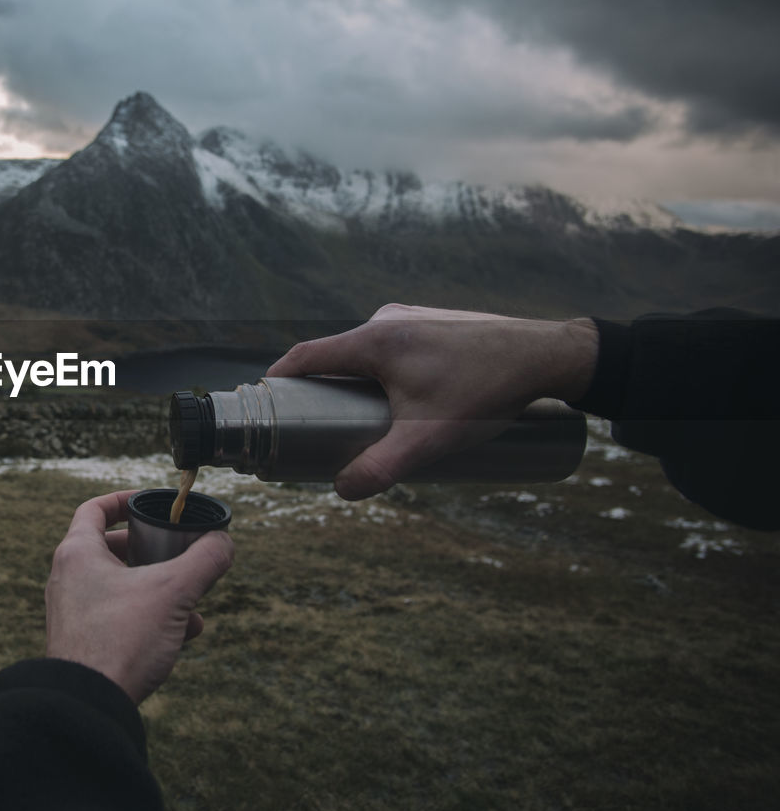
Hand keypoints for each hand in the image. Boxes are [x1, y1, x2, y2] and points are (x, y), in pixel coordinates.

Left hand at [45, 491, 234, 703]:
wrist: (88, 706)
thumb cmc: (120, 640)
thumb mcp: (173, 592)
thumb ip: (204, 560)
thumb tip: (224, 542)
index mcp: (77, 554)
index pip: (95, 509)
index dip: (124, 500)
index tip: (149, 503)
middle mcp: (67, 580)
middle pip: (110, 549)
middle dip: (152, 552)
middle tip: (175, 554)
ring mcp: (72, 613)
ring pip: (120, 587)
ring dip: (158, 590)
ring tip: (190, 605)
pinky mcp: (82, 643)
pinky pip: (118, 618)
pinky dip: (148, 618)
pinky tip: (182, 635)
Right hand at [268, 303, 598, 499]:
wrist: (547, 356)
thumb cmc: (487, 391)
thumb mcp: (430, 438)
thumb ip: (382, 467)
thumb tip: (342, 491)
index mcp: (373, 340)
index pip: (305, 355)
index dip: (278, 379)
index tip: (264, 402)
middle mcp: (385, 321)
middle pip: (334, 356)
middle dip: (318, 390)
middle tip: (314, 426)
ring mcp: (411, 319)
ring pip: (365, 353)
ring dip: (353, 381)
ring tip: (359, 420)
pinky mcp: (432, 324)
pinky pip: (390, 347)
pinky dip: (379, 370)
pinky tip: (398, 398)